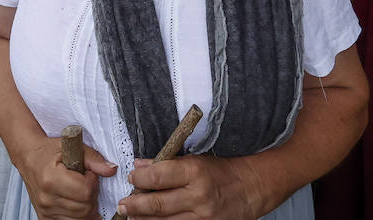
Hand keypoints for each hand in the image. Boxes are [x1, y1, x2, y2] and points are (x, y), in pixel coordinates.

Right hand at [16, 136, 116, 219]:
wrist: (29, 158)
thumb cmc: (49, 152)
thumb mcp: (72, 147)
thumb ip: (94, 159)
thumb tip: (111, 169)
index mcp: (51, 179)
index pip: (86, 191)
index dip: (92, 181)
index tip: (88, 173)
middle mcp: (46, 198)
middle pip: (85, 208)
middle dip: (92, 195)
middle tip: (85, 182)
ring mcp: (45, 211)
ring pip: (81, 219)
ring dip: (87, 206)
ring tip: (80, 191)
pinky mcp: (45, 218)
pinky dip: (78, 216)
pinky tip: (76, 203)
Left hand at [117, 153, 261, 218]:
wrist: (250, 189)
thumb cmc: (221, 171)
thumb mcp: (195, 160)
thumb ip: (166, 163)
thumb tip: (139, 165)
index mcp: (195, 172)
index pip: (158, 176)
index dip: (139, 178)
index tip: (131, 177)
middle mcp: (198, 196)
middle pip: (157, 204)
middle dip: (135, 205)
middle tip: (122, 205)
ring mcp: (203, 217)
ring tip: (131, 216)